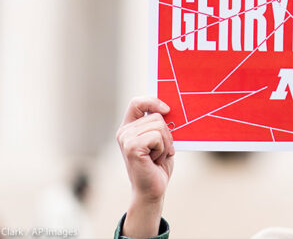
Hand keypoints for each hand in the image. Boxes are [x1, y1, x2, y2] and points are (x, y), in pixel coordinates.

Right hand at [116, 96, 174, 237]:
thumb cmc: (158, 166)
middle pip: (156, 116)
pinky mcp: (132, 147)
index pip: (137, 102)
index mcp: (129, 127)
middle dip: (167, 134)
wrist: (153, 190)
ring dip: (165, 143)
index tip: (167, 110)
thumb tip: (169, 108)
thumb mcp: (160, 140)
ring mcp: (126, 139)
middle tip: (161, 151)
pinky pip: (157, 137)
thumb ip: (159, 124)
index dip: (153, 101)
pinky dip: (162, 149)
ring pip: (159, 126)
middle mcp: (124, 132)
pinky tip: (155, 160)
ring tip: (157, 156)